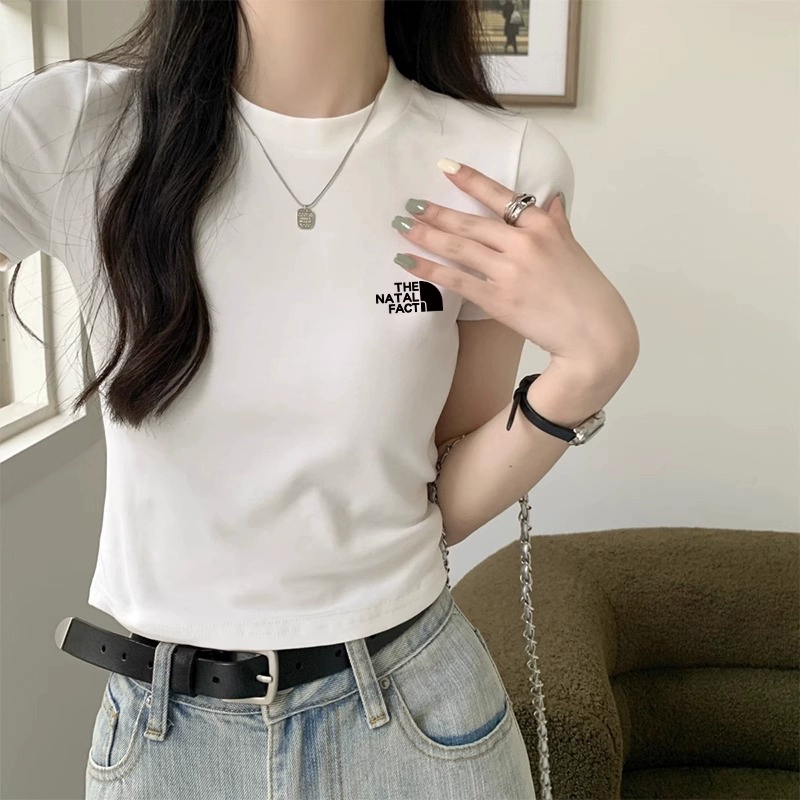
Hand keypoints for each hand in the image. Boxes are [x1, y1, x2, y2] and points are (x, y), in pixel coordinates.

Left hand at [393, 158, 639, 373]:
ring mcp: (509, 271)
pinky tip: (408, 262)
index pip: (500, 196)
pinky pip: (456, 280)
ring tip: (402, 226)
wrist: (594, 335)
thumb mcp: (573, 249)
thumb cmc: (586, 293)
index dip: (470, 180)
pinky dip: (429, 269)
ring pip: (458, 248)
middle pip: (470, 222)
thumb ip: (557, 223)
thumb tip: (551, 201)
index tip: (445, 167)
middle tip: (410, 204)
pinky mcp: (497, 299)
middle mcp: (524, 243)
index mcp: (544, 226)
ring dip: (426, 236)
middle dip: (436, 212)